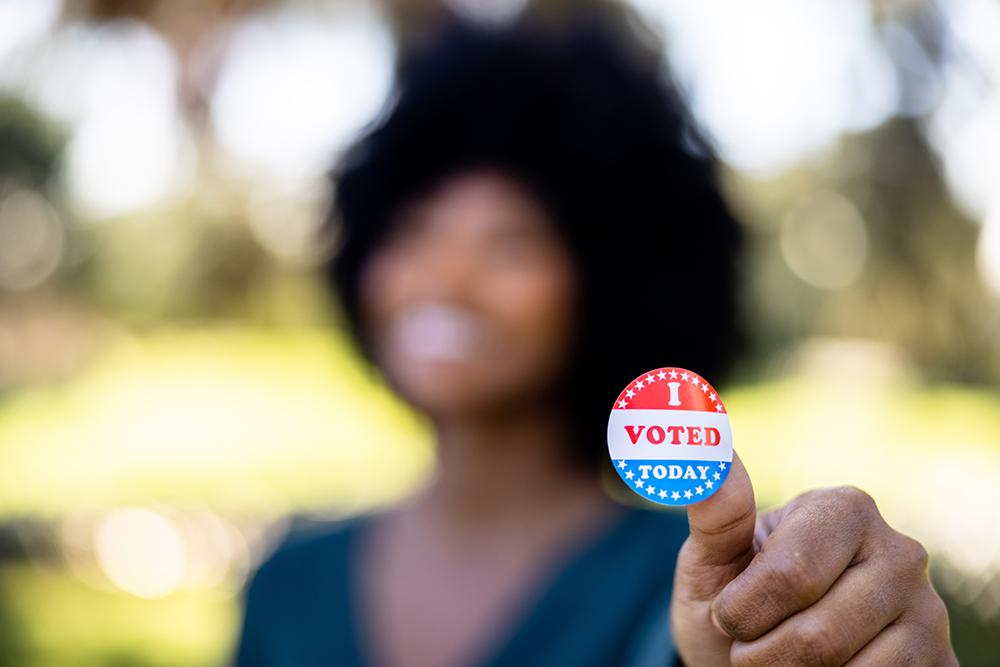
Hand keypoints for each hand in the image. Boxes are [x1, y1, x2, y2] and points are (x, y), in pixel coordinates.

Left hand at [669, 452, 956, 665]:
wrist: (757, 662)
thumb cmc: (733, 604)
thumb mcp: (712, 562)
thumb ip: (716, 513)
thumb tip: (712, 444)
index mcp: (841, 509)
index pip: (790, 573)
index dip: (743, 610)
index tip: (727, 614)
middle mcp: (898, 552)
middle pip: (817, 633)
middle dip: (763, 655)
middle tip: (750, 647)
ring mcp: (927, 610)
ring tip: (780, 661)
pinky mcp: (939, 661)